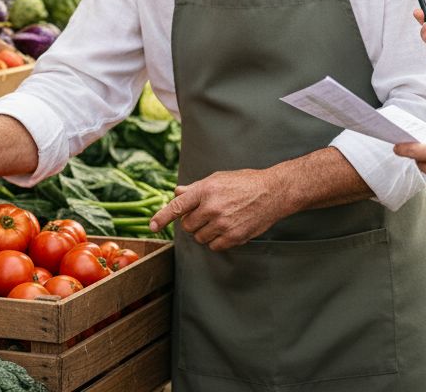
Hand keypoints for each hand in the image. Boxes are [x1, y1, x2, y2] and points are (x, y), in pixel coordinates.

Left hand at [148, 168, 288, 250]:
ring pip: (199, 238)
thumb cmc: (245, 183)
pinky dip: (217, 241)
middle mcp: (211, 207)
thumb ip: (196, 189)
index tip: (152, 226)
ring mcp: (222, 223)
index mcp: (205, 190)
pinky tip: (228, 229)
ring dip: (205, 233)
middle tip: (207, 214)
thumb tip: (177, 193)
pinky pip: (214, 246)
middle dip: (193, 222)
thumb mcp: (219, 179)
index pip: (177, 206)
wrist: (273, 192)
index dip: (162, 217)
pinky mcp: (234, 236)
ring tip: (221, 220)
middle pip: (187, 226)